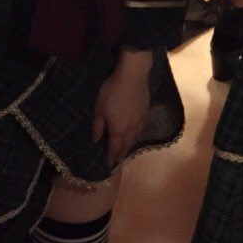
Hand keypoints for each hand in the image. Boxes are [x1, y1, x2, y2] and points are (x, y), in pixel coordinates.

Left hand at [92, 49, 151, 166]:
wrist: (133, 77)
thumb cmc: (112, 92)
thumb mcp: (99, 108)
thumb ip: (98, 125)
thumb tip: (97, 140)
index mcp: (118, 129)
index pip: (114, 148)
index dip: (111, 158)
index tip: (109, 166)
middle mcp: (131, 129)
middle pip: (126, 146)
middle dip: (121, 155)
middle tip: (118, 162)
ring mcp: (140, 121)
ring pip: (135, 138)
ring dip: (130, 146)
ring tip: (126, 150)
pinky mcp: (146, 113)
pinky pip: (141, 129)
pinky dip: (136, 136)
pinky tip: (135, 134)